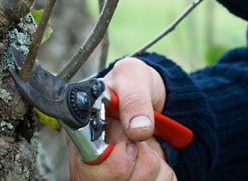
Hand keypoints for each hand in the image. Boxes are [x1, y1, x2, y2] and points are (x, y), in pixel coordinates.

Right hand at [68, 57, 176, 179]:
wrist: (159, 97)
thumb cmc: (136, 83)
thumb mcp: (133, 76)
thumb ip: (134, 99)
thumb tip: (137, 130)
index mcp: (83, 134)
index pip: (85, 170)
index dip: (112, 164)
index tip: (129, 145)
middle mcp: (94, 160)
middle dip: (137, 167)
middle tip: (141, 142)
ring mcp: (113, 173)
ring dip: (154, 167)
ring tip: (149, 145)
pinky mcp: (135, 178)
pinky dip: (163, 174)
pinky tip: (157, 156)